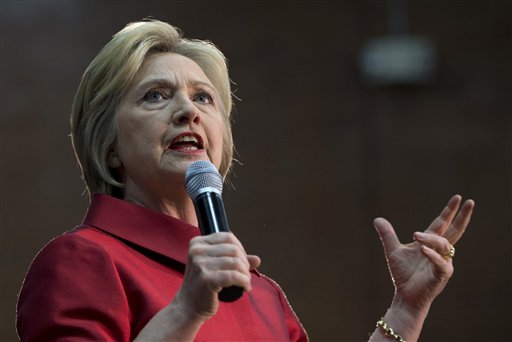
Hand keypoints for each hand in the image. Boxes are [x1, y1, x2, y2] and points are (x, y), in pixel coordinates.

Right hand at [174, 232, 260, 321]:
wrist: (188, 306)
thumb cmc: (202, 285)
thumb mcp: (215, 267)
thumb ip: (235, 260)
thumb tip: (257, 259)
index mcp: (197, 243)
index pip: (228, 237)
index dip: (241, 249)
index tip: (243, 262)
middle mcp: (197, 251)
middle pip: (234, 249)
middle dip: (245, 263)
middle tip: (245, 275)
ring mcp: (200, 264)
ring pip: (236, 262)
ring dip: (246, 274)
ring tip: (245, 282)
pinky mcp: (206, 279)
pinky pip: (234, 276)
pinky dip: (244, 282)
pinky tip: (245, 288)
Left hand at [374, 195, 474, 312]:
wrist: (405, 296)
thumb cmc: (403, 274)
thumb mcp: (393, 250)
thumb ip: (387, 235)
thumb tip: (377, 219)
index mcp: (430, 243)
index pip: (442, 223)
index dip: (449, 211)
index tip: (457, 198)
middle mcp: (440, 251)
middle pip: (455, 231)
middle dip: (461, 216)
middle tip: (468, 201)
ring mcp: (443, 263)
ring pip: (444, 245)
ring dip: (430, 239)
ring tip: (415, 236)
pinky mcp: (442, 275)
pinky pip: (441, 263)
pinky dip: (432, 255)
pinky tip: (422, 249)